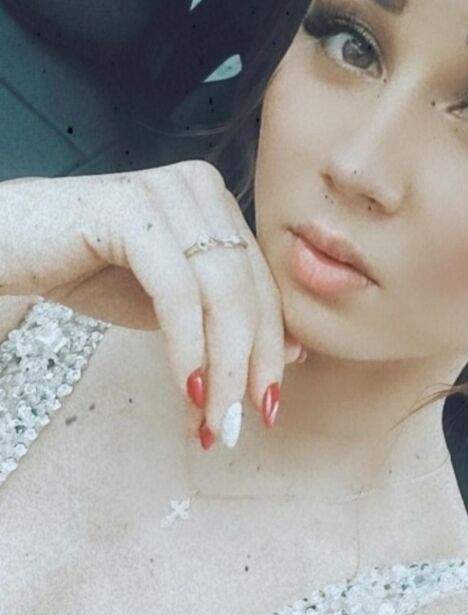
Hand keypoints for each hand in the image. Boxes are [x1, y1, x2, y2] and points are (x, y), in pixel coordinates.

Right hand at [0, 161, 304, 444]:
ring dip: (221, 368)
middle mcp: (202, 188)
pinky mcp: (130, 208)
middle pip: (248, 291)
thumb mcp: (172, 306)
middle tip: (235, 425)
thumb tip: (292, 354)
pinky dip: (187, 347)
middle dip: (248, 367)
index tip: (267, 406)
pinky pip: (176, 291)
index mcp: (219, 204)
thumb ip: (223, 322)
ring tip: (210, 421)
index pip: (261, 284)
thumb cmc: (89, 272)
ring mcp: (167, 192)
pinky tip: (187, 388)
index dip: (270, 349)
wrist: (7, 245)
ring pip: (220, 294)